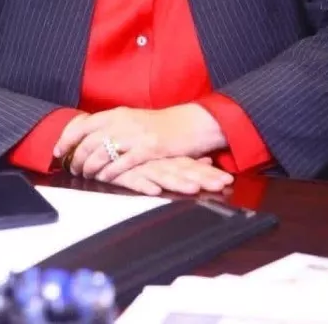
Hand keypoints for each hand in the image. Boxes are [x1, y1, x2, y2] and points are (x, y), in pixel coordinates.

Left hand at [53, 105, 225, 178]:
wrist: (190, 124)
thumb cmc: (161, 125)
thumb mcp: (133, 120)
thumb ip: (113, 127)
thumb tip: (90, 140)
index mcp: (118, 113)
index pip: (84, 124)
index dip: (67, 138)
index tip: (57, 151)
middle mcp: (124, 121)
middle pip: (89, 141)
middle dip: (76, 158)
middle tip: (72, 169)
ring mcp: (136, 135)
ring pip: (102, 153)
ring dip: (90, 167)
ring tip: (85, 175)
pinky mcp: (149, 149)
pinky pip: (122, 163)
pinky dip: (109, 173)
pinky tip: (104, 179)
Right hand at [104, 156, 232, 196]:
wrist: (100, 138)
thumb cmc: (132, 150)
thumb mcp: (160, 155)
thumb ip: (182, 161)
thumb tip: (208, 160)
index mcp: (167, 158)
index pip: (191, 166)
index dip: (209, 174)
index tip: (227, 181)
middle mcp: (157, 161)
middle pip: (183, 171)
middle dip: (202, 178)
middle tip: (221, 184)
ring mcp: (142, 166)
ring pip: (163, 175)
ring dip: (178, 182)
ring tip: (194, 188)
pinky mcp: (124, 172)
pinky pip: (135, 180)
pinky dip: (144, 184)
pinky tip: (154, 190)